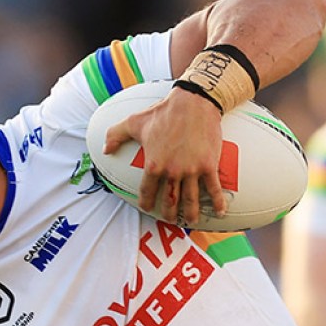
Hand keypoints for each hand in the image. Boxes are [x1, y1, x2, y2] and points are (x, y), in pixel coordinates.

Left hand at [102, 87, 226, 226]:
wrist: (192, 104)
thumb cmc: (163, 112)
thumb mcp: (134, 121)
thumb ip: (116, 135)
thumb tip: (105, 149)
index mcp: (153, 164)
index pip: (147, 190)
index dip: (146, 201)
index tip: (147, 207)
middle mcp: (172, 171)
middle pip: (170, 200)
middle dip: (169, 213)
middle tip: (170, 219)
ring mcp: (191, 170)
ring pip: (191, 199)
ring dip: (191, 213)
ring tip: (191, 221)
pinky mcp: (208, 166)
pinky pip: (214, 189)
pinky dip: (217, 203)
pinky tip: (219, 212)